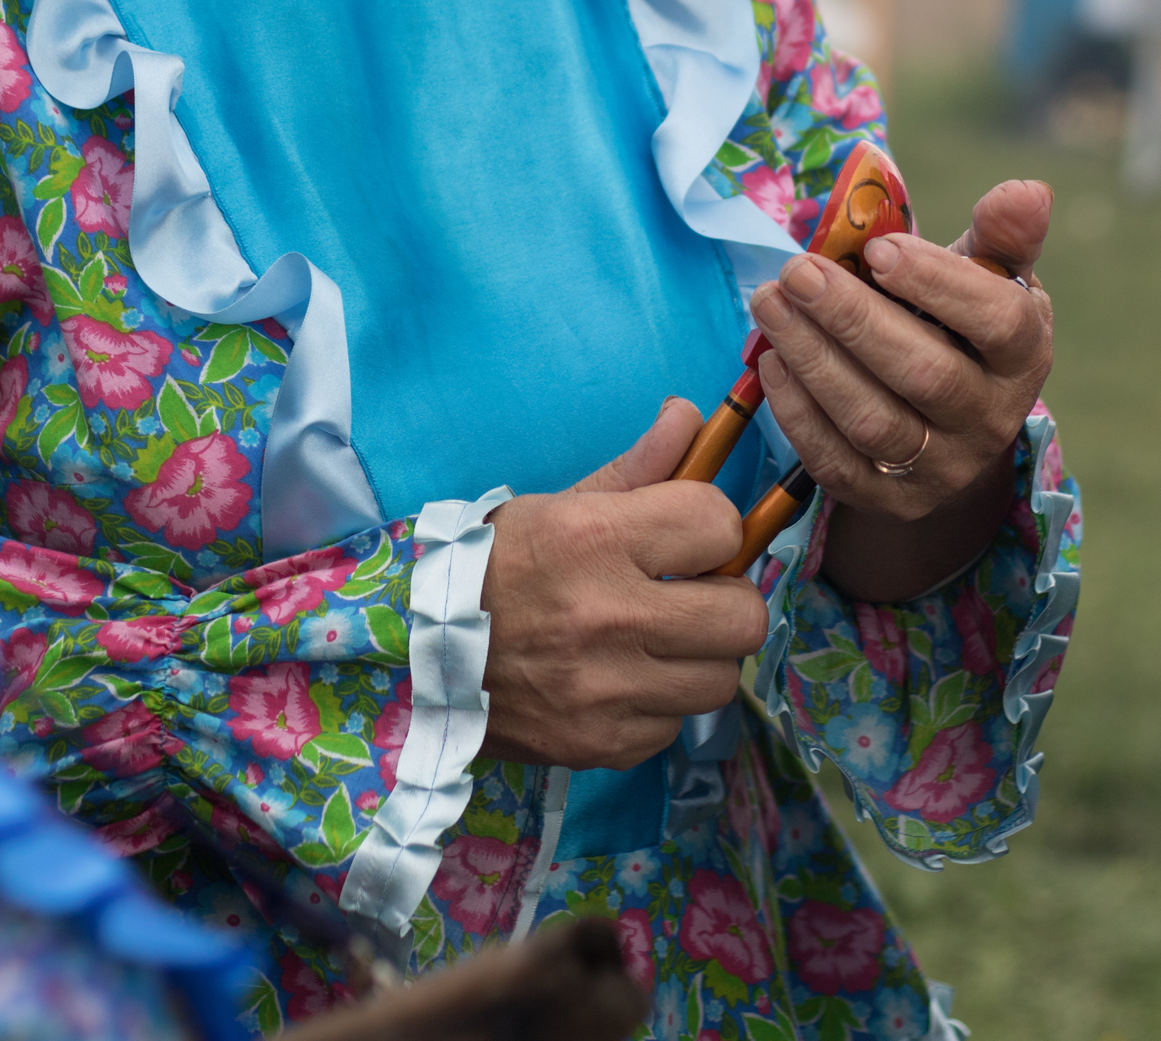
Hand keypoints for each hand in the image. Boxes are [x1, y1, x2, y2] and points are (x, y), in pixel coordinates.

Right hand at [480, 399, 769, 768]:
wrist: (418, 653)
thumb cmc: (495, 566)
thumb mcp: (558, 505)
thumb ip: (637, 466)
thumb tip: (690, 414)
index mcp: (594, 539)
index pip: (718, 524)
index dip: (712, 526)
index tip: (689, 537)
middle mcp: (608, 615)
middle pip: (742, 614)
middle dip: (725, 599)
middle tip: (692, 596)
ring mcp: (608, 689)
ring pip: (721, 678)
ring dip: (699, 658)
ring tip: (658, 642)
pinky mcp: (604, 745)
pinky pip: (675, 726)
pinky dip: (659, 705)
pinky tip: (623, 682)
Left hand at [749, 178, 1054, 601]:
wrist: (947, 421)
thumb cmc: (961, 322)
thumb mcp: (987, 275)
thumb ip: (1001, 234)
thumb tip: (1028, 190)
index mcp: (1023, 355)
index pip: (998, 323)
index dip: (938, 285)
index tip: (878, 249)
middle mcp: (992, 421)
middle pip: (925, 375)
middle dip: (852, 319)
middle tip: (796, 271)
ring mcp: (942, 469)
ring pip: (874, 422)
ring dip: (813, 360)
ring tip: (770, 304)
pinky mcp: (890, 499)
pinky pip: (837, 463)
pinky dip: (798, 412)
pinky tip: (771, 360)